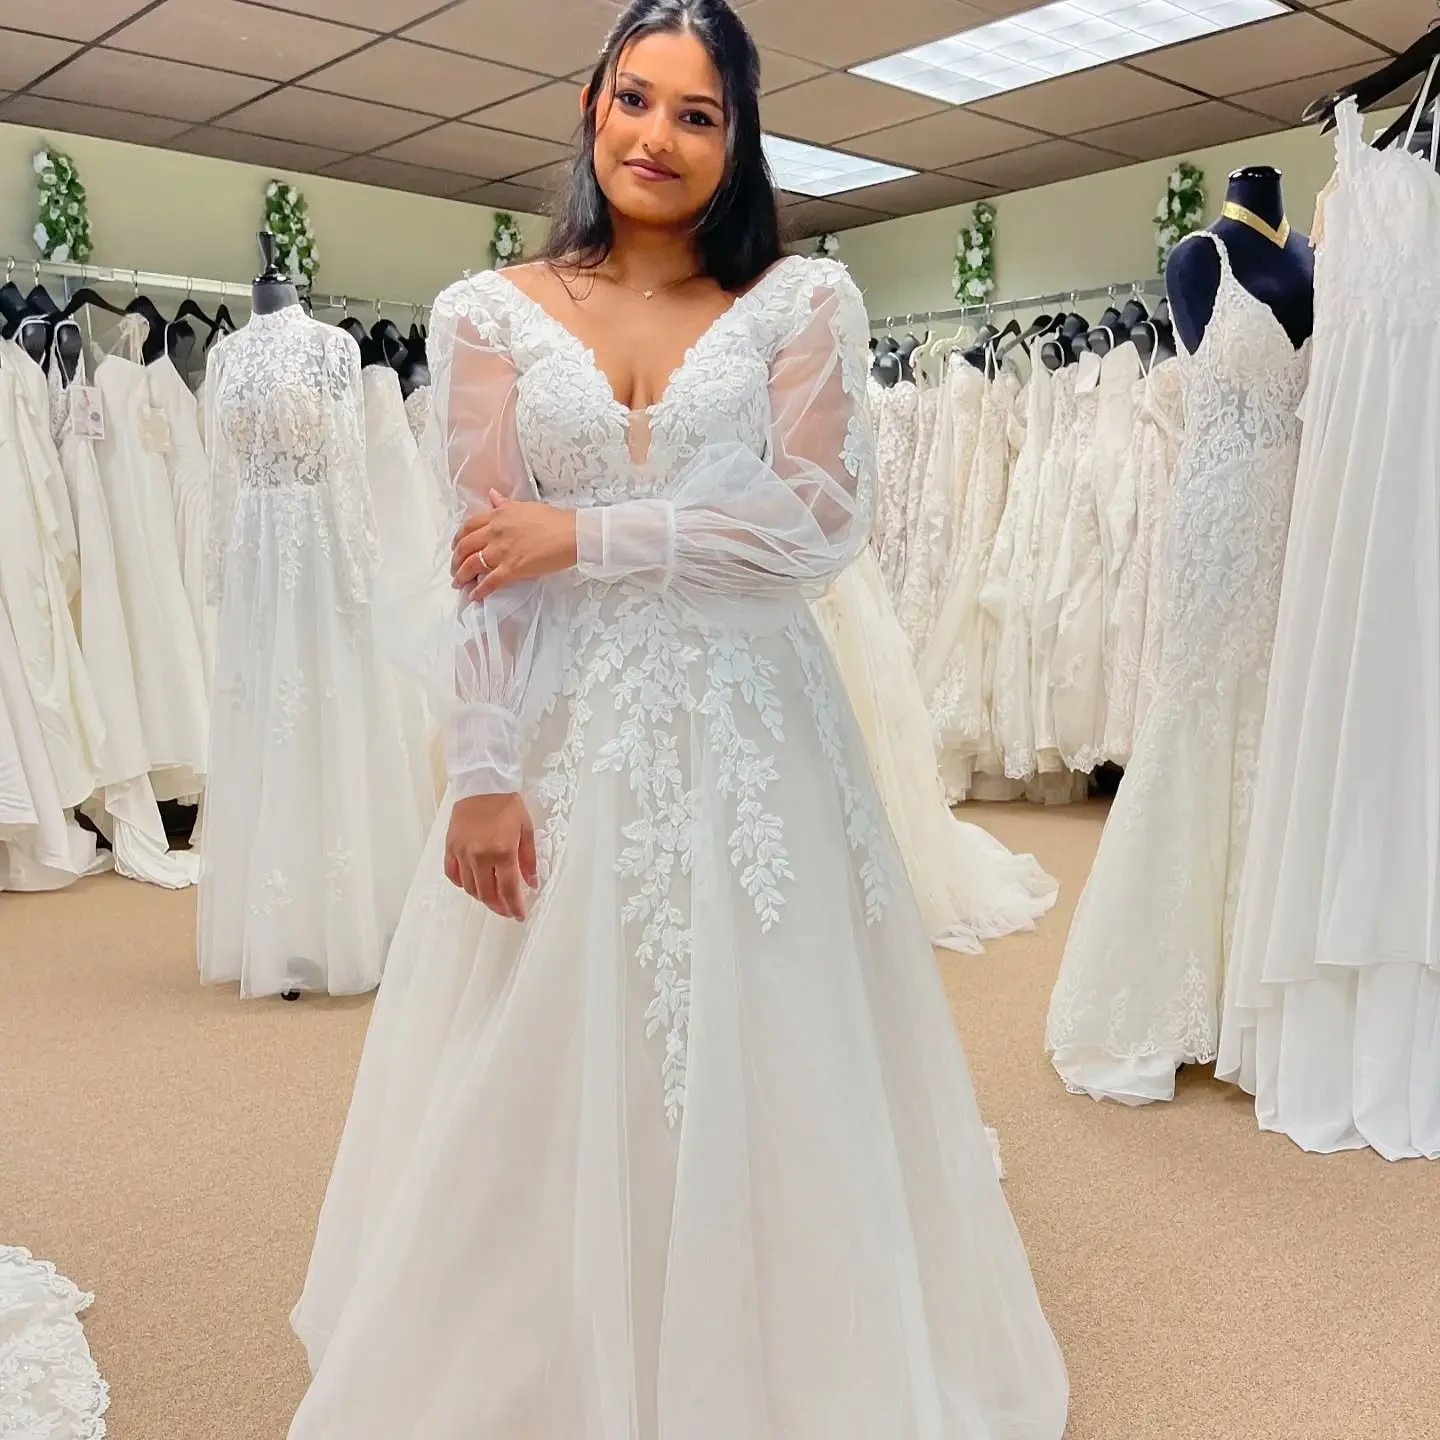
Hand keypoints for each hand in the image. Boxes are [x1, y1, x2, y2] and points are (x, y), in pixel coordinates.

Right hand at [443, 792, 537, 919]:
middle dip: (499, 907)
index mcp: (502, 852)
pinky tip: (473, 883)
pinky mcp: (450, 847)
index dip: (515, 907)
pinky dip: (463, 884)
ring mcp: (462, 853)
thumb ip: (528, 860)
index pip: (509, 890)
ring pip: (470, 888)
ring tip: (493, 898)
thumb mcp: (526, 829)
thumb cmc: (507, 804)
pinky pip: (453, 874)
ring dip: (482, 897)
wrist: (482, 784)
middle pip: (488, 894)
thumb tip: (531, 882)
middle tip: (507, 910)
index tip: (520, 916)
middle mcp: (480, 856)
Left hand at [452, 491, 577, 599]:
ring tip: (459, 584)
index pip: (468, 526)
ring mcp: (501, 551)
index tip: (456, 547)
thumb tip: (493, 496)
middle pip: (465, 547)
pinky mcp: (511, 569)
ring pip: (472, 565)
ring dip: (462, 576)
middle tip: (454, 568)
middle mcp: (495, 532)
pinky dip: (479, 591)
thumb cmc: (554, 520)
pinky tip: (474, 596)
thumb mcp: (525, 506)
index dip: (458, 538)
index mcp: (498, 516)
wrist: (571, 534)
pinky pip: (489, 582)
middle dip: (455, 560)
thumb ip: (505, 504)